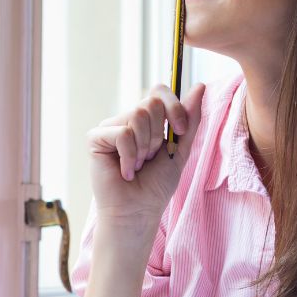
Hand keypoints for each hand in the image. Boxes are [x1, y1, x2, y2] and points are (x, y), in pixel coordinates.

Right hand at [85, 83, 205, 221]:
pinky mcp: (96, 138)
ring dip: (144, 147)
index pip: (159, 91)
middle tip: (150, 158)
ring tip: (138, 165)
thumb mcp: (181, 149)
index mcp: (148, 119)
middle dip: (158, 135)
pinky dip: (129, 156)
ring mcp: (111, 127)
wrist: (139, 210)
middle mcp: (128, 118)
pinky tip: (126, 171)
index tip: (179, 131)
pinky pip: (122, 133)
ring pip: (137, 116)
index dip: (173, 107)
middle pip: (151, 103)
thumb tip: (200, 86)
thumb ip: (190, 119)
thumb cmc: (157, 184)